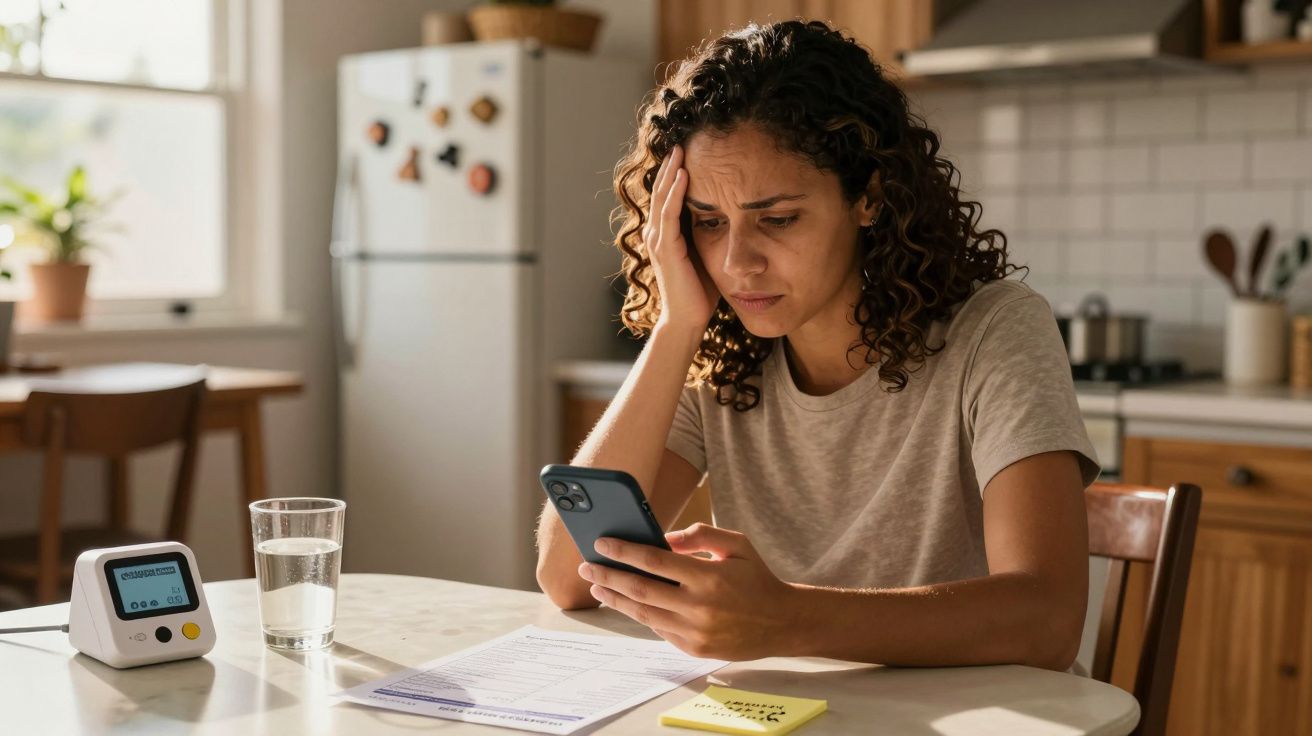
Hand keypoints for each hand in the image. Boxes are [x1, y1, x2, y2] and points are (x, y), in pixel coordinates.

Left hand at [577, 523, 800, 659]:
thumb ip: (699, 536)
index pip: (654, 561)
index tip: (602, 543)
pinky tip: (627, 602)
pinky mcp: (694, 649)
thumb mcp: (736, 545)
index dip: (623, 551)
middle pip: (640, 589)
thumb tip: (662, 539)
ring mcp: (695, 631)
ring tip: (598, 586)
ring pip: (643, 613)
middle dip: (608, 576)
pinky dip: (640, 614)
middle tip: (587, 567)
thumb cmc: (757, 578)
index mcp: (708, 576)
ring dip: (616, 599)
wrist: (782, 622)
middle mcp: (699, 606)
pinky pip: (658, 629)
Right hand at [642, 144, 718, 335]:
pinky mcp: (666, 249)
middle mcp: (657, 235)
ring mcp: (658, 241)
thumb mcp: (705, 255)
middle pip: (660, 191)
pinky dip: (675, 193)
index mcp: (665, 236)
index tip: (686, 153)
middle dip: (670, 166)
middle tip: (681, 142)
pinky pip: (669, 214)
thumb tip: (727, 216)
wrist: (688, 320)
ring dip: (671, 173)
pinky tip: (684, 175)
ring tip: (680, 150)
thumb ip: (708, 235)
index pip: (667, 197)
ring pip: (662, 198)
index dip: (674, 175)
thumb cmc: (699, 292)